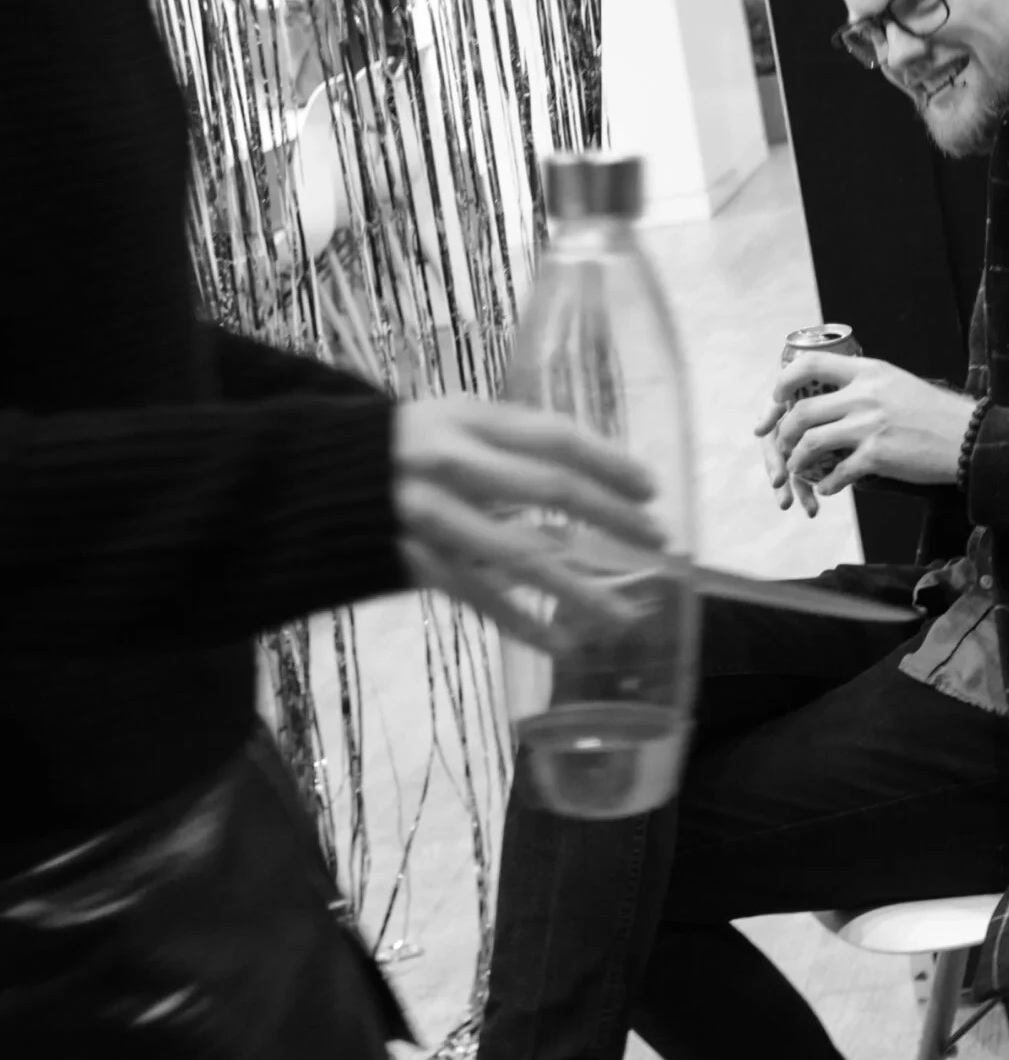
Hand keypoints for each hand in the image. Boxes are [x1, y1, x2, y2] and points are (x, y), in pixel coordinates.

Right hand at [393, 399, 663, 651]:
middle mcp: (449, 460)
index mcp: (466, 417)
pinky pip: (477, 596)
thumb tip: (592, 485)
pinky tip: (561, 642)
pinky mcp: (411, 559)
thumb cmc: (397, 449)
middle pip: (549, 488)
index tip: (652, 489)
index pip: (554, 436)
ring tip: (624, 616)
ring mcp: (428, 512)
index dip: (609, 462)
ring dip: (579, 589)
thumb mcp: (451, 427)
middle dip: (611, 518)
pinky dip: (522, 622)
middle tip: (658, 541)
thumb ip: (510, 450)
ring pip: (519, 554)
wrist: (300, 478)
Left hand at [753, 354, 977, 515]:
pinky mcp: (878, 455)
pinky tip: (827, 487)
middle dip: (784, 433)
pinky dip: (826, 483)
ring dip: (798, 460)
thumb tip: (833, 392)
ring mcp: (869, 424)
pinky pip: (837, 472)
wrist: (968, 437)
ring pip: (811, 442)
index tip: (777, 399)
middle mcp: (864, 394)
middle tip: (783, 445)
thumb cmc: (935, 412)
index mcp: (868, 371)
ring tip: (800, 469)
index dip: (784, 382)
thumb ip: (865, 384)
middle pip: (802, 411)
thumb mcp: (897, 382)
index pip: (809, 364)